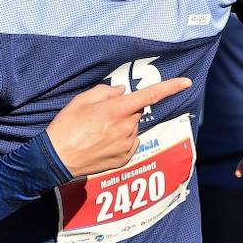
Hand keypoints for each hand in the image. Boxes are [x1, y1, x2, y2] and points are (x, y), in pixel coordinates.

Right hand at [47, 77, 191, 177]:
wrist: (55, 160)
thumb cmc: (65, 127)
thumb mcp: (81, 101)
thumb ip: (105, 92)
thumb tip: (122, 92)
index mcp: (117, 110)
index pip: (150, 95)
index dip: (170, 87)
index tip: (187, 82)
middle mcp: (126, 127)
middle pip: (136, 111)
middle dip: (125, 110)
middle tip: (101, 116)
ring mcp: (127, 145)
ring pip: (133, 128)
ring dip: (122, 126)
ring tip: (97, 133)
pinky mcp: (125, 158)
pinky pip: (130, 143)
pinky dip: (121, 141)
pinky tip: (102, 144)